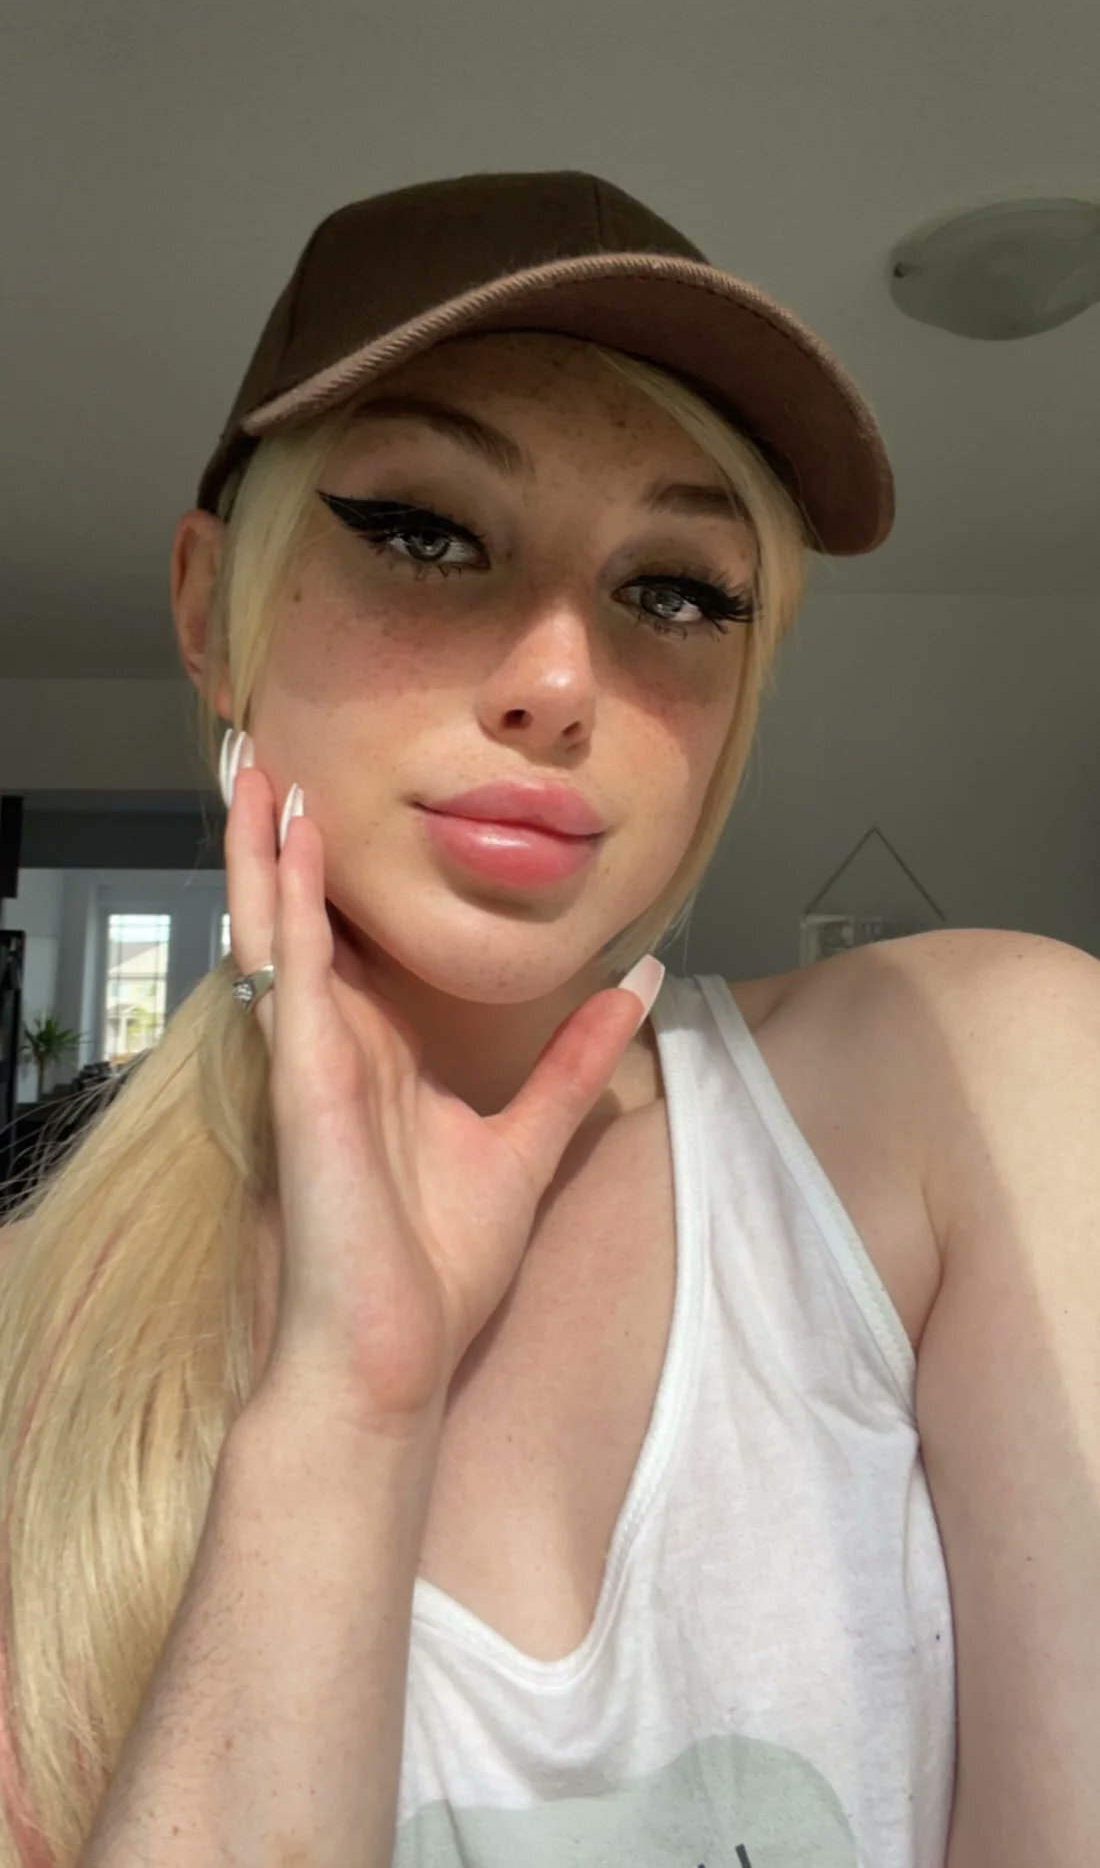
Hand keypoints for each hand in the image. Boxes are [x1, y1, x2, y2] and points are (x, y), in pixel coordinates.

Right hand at [223, 749, 662, 1436]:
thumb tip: (640, 979)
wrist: (393, 1363)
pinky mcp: (302, 1077)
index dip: (342, 870)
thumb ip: (576, 1060)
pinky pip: (291, 968)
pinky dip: (288, 895)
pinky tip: (291, 833)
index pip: (351, 939)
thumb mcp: (529, 1140)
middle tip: (280, 750)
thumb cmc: (439, 1269)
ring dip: (266, 840)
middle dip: (287, 836)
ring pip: (277, 922)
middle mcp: (334, 1043)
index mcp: (375, 1055)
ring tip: (259, 758)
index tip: (347, 802)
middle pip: (303, 915)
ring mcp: (311, 1056)